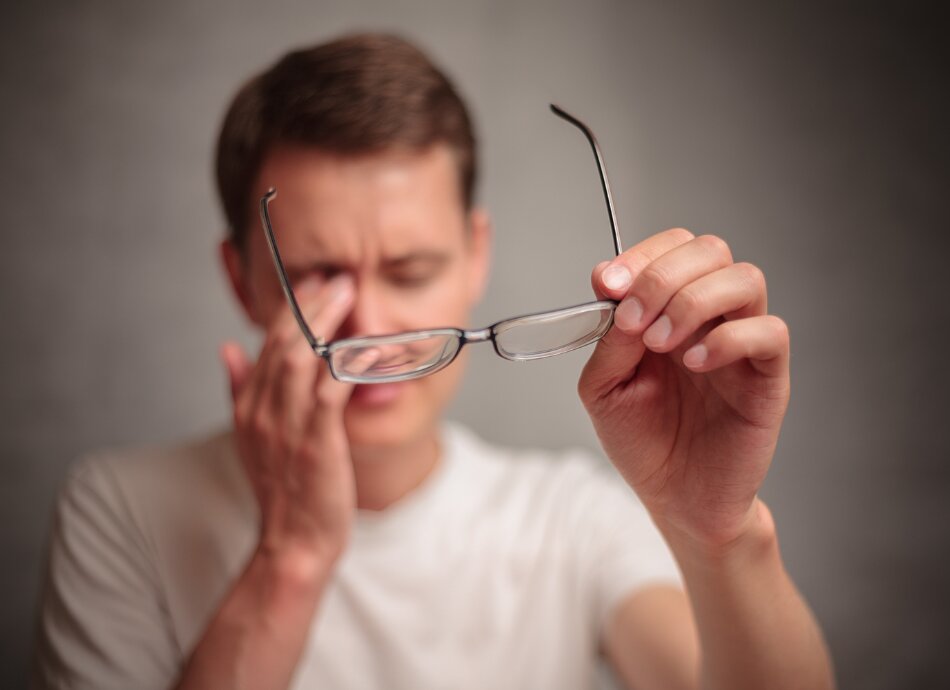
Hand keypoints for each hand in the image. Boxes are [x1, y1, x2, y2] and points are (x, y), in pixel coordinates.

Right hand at [220, 274, 356, 571]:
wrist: (292, 543)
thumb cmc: (283, 490)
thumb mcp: (250, 437)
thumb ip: (239, 389)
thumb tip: (227, 348)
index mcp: (249, 406)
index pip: (267, 343)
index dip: (291, 308)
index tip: (315, 282)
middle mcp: (263, 410)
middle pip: (282, 342)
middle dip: (310, 304)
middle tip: (335, 276)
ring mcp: (288, 426)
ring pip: (301, 358)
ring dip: (326, 322)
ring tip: (347, 294)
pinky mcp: (317, 442)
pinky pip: (331, 391)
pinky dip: (349, 364)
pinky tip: (368, 345)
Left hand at [579, 229, 789, 549]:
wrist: (675, 498)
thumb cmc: (642, 441)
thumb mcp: (603, 388)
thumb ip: (608, 340)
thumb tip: (615, 294)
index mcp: (670, 309)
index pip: (672, 248)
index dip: (641, 255)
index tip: (608, 284)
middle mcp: (710, 317)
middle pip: (710, 250)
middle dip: (662, 275)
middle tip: (632, 319)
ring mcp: (742, 343)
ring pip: (745, 278)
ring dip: (693, 300)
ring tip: (661, 343)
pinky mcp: (768, 377)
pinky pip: (769, 332)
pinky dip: (727, 339)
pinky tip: (693, 364)